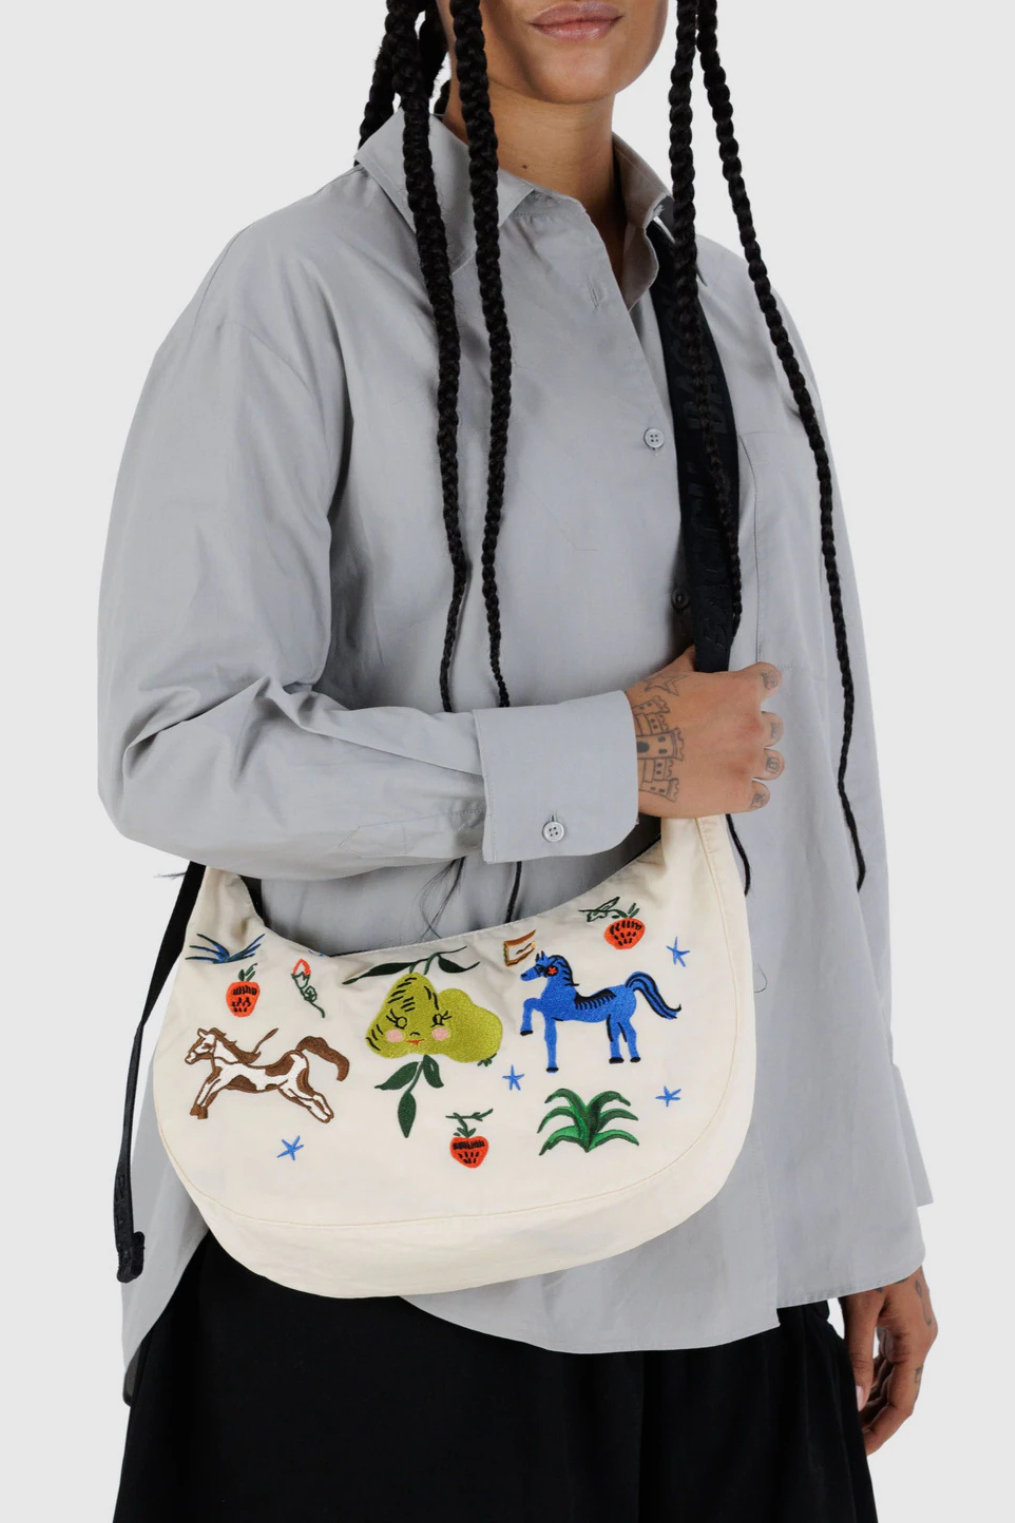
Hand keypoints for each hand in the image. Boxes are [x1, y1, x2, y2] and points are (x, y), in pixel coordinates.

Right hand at [624, 644, 784, 818]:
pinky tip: (730, 789)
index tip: (747, 695)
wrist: (629, 753)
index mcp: (741, 692)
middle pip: (775, 726)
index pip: (771, 679)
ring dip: (759, 762)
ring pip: (775, 763)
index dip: (760, 685)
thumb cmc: (646, 710)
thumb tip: (698, 654)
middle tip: (730, 736)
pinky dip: (749, 792)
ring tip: (734, 766)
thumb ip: (693, 665)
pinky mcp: (738, 794)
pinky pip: (761, 796)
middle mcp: (752, 726)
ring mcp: (748, 763)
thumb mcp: (670, 676)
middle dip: (756, 729)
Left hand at [841, 1267, 937, 1454]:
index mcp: (917, 1341)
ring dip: (874, 1399)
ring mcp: (912, 1328)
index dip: (882, 1429)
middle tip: (849, 1440)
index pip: (903, 1402)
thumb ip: (856, 1356)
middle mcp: (921, 1338)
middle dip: (876, 1419)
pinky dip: (874, 1376)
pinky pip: (890, 1357)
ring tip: (850, 1421)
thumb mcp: (859, 1308)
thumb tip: (855, 1403)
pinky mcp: (900, 1318)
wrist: (877, 1222)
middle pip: (901, 1392)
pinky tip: (858, 1388)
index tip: (860, 1450)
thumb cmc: (870, 1259)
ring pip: (895, 1376)